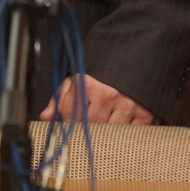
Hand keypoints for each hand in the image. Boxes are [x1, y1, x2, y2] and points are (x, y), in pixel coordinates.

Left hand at [37, 74, 153, 124]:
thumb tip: (46, 117)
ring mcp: (126, 105)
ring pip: (106, 134)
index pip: (68, 116)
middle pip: (87, 128)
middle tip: (85, 125)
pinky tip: (119, 128)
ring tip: (102, 125)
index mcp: (87, 83)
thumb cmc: (105, 67)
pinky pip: (128, 135)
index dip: (65, 119)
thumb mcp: (78, 74)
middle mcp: (106, 95)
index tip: (68, 119)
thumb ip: (60, 95)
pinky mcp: (144, 114)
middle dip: (84, 128)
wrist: (139, 55)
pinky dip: (122, 135)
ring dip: (103, 134)